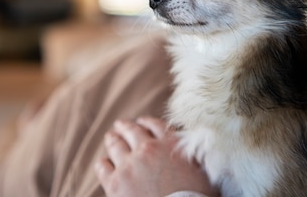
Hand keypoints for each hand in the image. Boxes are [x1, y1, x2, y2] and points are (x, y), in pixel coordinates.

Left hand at [94, 117, 218, 196]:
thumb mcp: (203, 171)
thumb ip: (194, 153)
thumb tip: (193, 146)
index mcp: (171, 144)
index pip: (155, 125)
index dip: (146, 123)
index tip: (141, 123)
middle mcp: (148, 149)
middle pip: (131, 131)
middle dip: (125, 127)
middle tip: (120, 126)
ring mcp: (129, 165)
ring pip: (115, 145)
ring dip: (112, 140)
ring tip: (110, 138)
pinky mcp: (115, 183)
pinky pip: (103, 167)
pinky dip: (103, 163)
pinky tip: (104, 162)